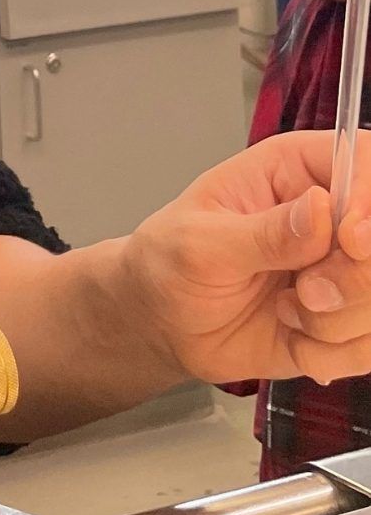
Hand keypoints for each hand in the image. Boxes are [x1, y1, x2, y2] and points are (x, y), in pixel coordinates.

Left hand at [123, 130, 370, 386]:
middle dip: (354, 279)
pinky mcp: (349, 318)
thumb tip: (321, 207)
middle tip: (306, 291)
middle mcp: (331, 214)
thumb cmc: (169, 263)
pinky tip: (291, 336)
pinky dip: (329, 352)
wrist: (164, 324)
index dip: (369, 204)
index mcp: (294, 169)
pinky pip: (370, 346)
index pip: (364, 161)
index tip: (349, 240)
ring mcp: (345, 268)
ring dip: (334, 321)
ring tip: (284, 310)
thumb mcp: (200, 243)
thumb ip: (263, 231)